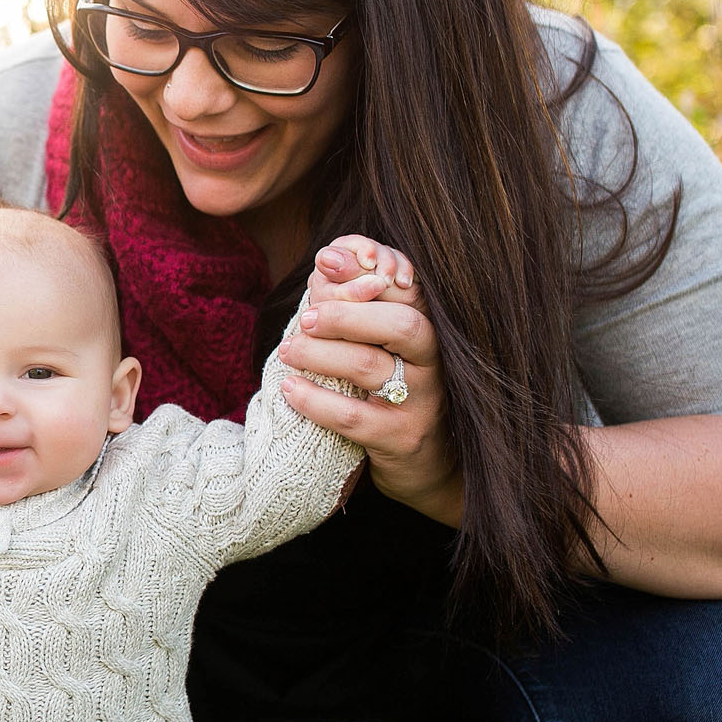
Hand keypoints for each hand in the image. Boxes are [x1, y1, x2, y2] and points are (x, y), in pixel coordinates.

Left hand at [278, 235, 461, 524]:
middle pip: (402, 323)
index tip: (327, 260)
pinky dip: (316, 402)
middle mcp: (433, 360)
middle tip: (305, 317)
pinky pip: (355, 417)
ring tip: (289, 350)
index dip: (368, 269)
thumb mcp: (378, 344)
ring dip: (322, 354)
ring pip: (371, 367)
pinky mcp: (401, 438)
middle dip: (349, 313)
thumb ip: (356, 301)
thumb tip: (326, 258)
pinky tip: (290, 390)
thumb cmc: (389, 388)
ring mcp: (422, 401)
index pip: (405, 289)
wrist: (425, 462)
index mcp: (427, 327)